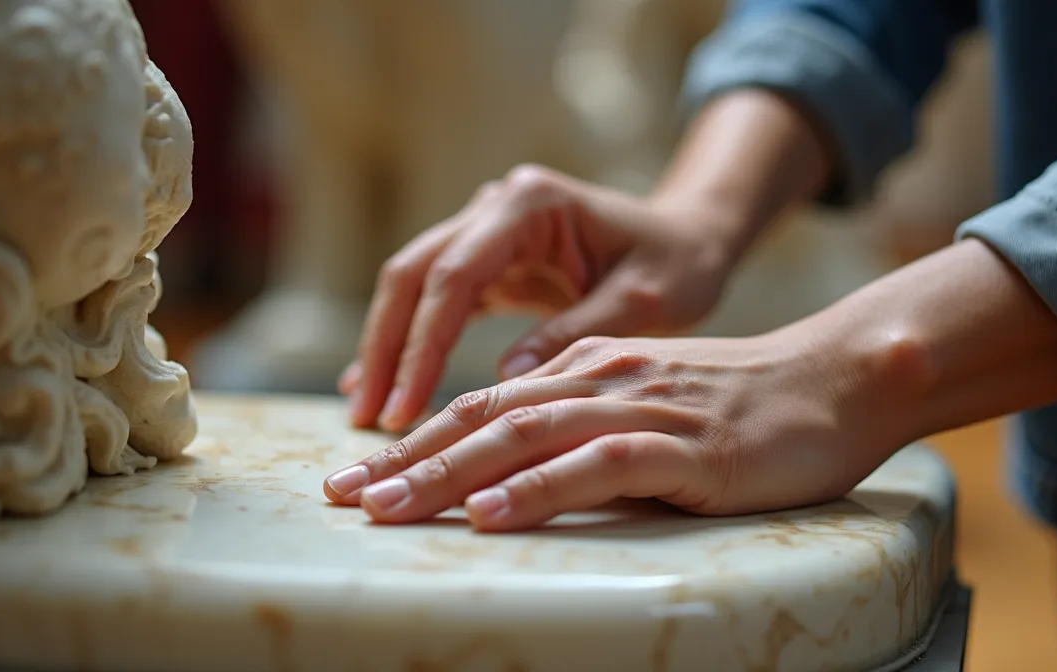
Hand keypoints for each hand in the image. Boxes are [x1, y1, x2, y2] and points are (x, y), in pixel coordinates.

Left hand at [323, 327, 906, 530]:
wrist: (835, 382)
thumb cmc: (742, 409)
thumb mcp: (649, 410)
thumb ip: (587, 430)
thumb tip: (520, 474)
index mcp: (587, 369)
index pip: (483, 405)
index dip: (414, 441)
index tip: (358, 477)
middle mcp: (601, 379)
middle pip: (484, 419)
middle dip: (406, 459)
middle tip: (341, 497)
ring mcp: (641, 408)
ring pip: (526, 437)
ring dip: (449, 474)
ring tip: (387, 508)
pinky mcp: (685, 446)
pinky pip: (600, 466)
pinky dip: (540, 490)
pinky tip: (493, 514)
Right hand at [340, 164, 741, 432]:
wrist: (690, 239)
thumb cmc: (678, 264)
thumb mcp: (643, 302)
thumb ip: (575, 333)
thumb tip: (503, 383)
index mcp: (531, 205)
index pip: (454, 276)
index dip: (423, 345)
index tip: (406, 408)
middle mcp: (497, 206)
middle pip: (414, 274)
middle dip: (385, 347)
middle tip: (366, 418)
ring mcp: (487, 229)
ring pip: (413, 286)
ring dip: (389, 348)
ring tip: (366, 413)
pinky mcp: (489, 260)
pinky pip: (436, 301)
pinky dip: (412, 343)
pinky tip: (387, 387)